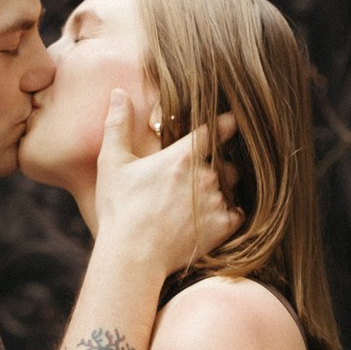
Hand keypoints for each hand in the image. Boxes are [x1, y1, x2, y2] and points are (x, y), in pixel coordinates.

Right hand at [94, 90, 241, 277]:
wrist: (133, 256)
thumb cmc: (120, 209)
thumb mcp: (112, 163)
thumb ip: (118, 125)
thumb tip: (118, 94)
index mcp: (183, 156)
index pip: (217, 129)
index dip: (227, 123)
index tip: (233, 121)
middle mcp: (206, 176)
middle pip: (227, 162)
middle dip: (219, 165)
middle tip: (202, 174)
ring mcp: (217, 202)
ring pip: (233, 187)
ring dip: (224, 189)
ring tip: (206, 198)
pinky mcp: (222, 228)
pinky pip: (238, 214)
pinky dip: (230, 214)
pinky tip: (213, 217)